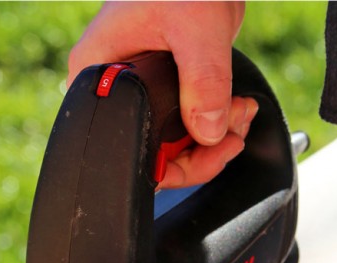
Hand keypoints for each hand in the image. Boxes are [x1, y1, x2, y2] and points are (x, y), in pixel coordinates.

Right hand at [68, 1, 254, 187]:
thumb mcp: (195, 24)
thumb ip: (203, 79)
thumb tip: (209, 132)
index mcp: (97, 75)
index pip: (124, 145)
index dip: (169, 163)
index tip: (207, 151)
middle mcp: (113, 88)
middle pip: (152, 152)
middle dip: (201, 151)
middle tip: (232, 135)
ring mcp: (141, 89)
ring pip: (174, 142)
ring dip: (216, 138)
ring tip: (240, 115)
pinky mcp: (166, 86)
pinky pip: (188, 123)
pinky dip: (218, 123)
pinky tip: (236, 108)